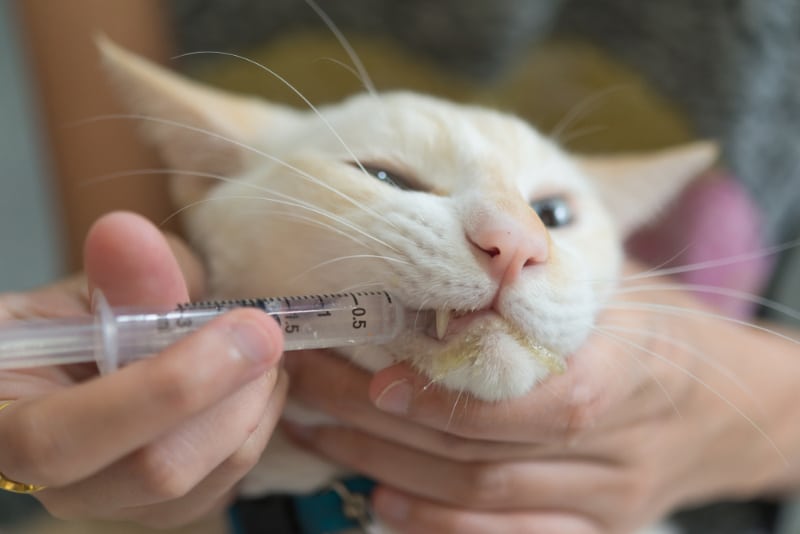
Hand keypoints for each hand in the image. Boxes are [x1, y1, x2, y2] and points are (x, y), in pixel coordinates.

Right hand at [0, 212, 286, 527]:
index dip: (164, 386)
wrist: (93, 365)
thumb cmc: (80, 328)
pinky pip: (228, 483)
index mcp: (6, 427)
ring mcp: (117, 506)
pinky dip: (258, 423)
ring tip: (259, 347)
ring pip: (206, 481)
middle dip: (230, 395)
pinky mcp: (166, 510)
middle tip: (264, 333)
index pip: (62, 439)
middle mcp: (58, 487)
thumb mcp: (89, 292)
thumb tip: (127, 233)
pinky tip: (256, 379)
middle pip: (156, 472)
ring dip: (253, 406)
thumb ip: (115, 273)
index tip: (244, 325)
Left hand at [285, 264, 799, 532]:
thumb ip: (543, 277)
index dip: (454, 400)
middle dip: (384, 430)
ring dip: (391, 474)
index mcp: (629, 367)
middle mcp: (619, 448)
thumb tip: (449, 245)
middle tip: (313, 396)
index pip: (542, 400)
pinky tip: (382, 503)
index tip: (378, 379)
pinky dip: (440, 530)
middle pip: (488, 456)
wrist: (723, 410)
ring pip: (486, 503)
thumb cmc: (655, 328)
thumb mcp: (616, 283)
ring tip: (321, 440)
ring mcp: (607, 503)